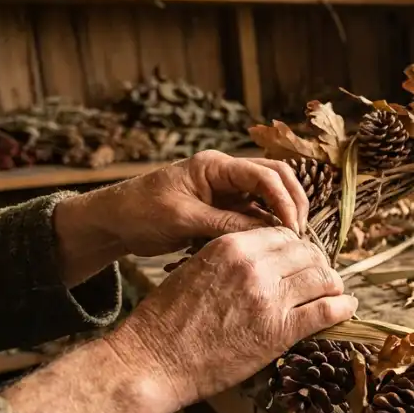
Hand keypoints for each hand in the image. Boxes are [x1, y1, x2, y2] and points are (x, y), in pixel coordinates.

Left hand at [86, 150, 308, 255]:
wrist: (112, 221)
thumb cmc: (140, 213)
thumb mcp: (183, 219)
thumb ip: (226, 223)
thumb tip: (268, 234)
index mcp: (215, 166)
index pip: (266, 175)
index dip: (285, 201)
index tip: (292, 230)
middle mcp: (226, 173)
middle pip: (277, 179)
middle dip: (294, 203)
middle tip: (301, 234)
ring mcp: (226, 190)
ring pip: (270, 196)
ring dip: (283, 215)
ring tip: (291, 243)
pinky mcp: (224, 207)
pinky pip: (255, 213)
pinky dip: (267, 227)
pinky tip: (273, 246)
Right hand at [107, 226, 356, 406]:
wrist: (153, 361)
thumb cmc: (167, 321)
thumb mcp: (195, 271)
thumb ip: (232, 261)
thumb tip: (264, 261)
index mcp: (231, 246)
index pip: (284, 235)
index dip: (298, 248)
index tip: (302, 261)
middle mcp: (254, 266)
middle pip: (308, 254)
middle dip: (319, 265)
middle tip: (321, 279)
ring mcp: (268, 298)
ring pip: (323, 278)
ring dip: (333, 285)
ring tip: (335, 294)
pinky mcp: (279, 331)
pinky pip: (327, 311)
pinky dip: (343, 308)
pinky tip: (346, 308)